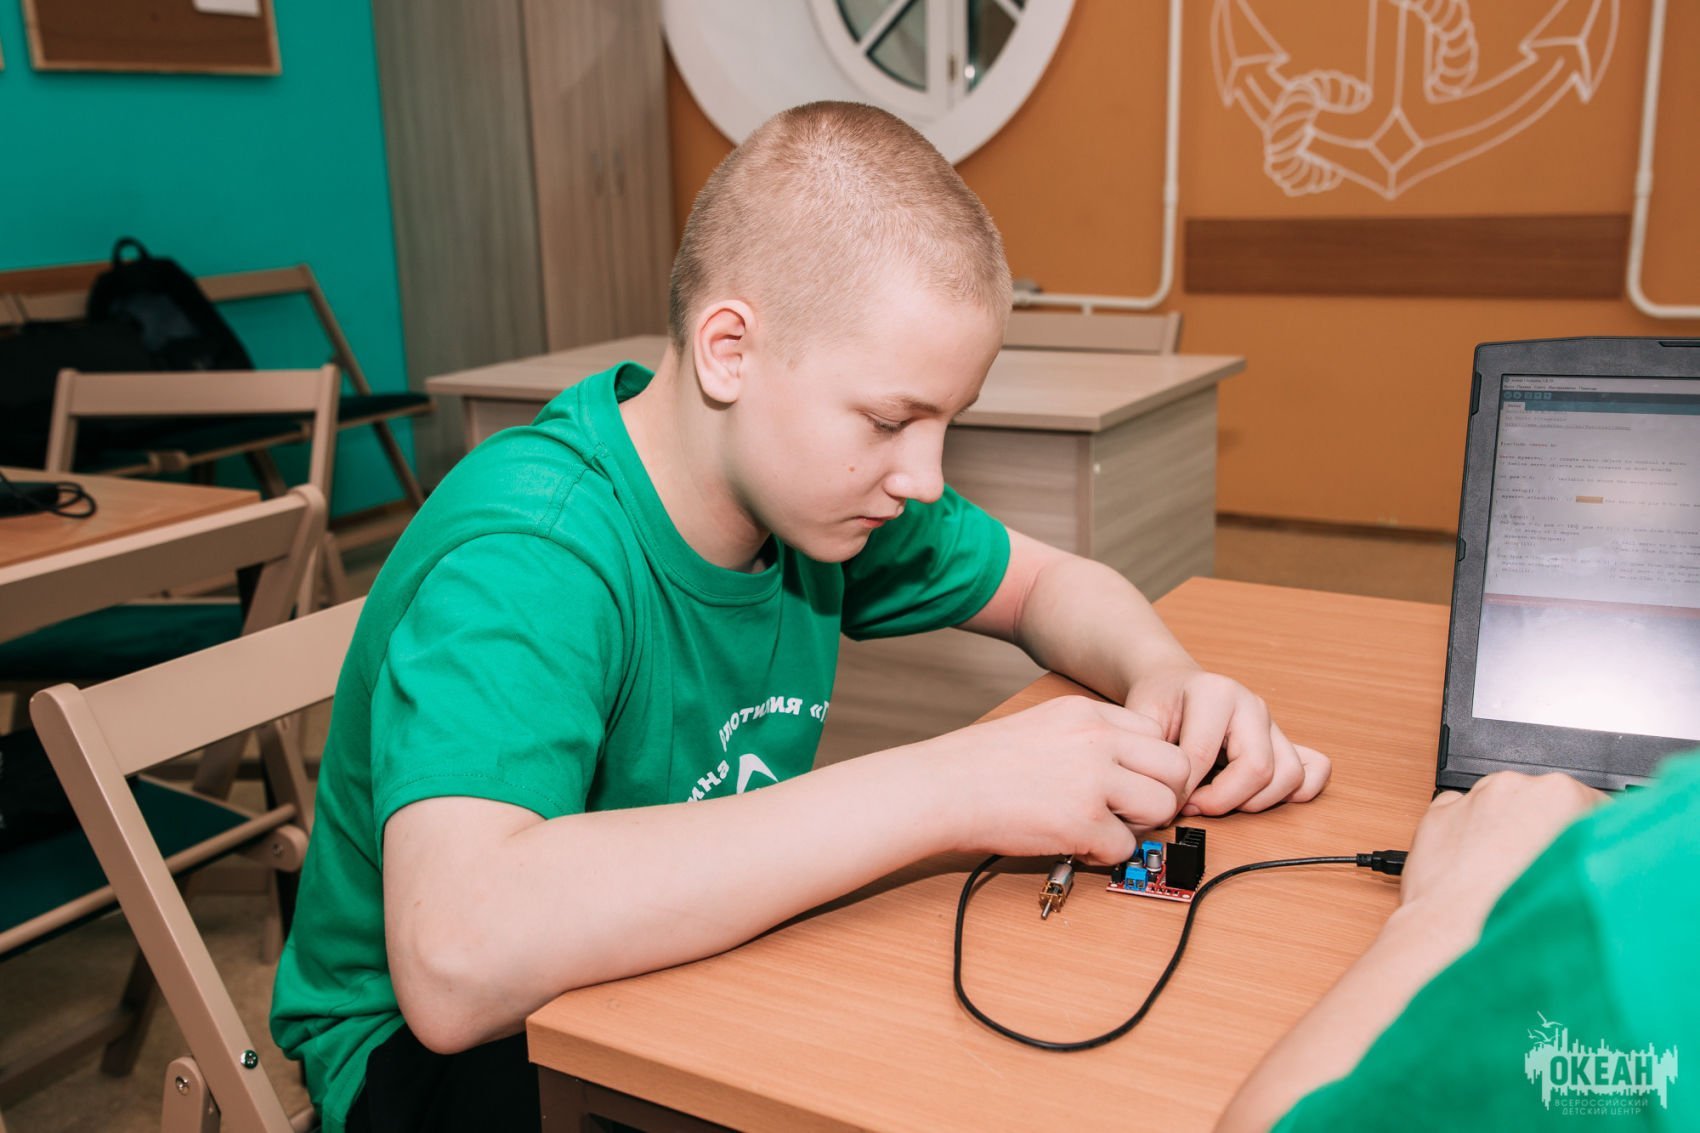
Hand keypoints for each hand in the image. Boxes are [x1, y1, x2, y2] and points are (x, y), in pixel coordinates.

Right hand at [927, 695, 1191, 864]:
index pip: (1156, 734)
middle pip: (1176, 768)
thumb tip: (1122, 771)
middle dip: (1163, 795)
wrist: (943, 787)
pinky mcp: (1083, 822)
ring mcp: (1093, 780)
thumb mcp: (1041, 724)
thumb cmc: (978, 762)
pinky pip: (1124, 847)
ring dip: (1139, 826)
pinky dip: (1104, 854)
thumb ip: (1085, 739)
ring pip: (1162, 808)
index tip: (1132, 782)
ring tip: (1104, 829)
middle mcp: (1097, 740)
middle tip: (1136, 812)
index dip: (1150, 764)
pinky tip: (1075, 845)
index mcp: (1086, 713)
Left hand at [1125, 666, 1329, 815]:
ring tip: (1220, 800)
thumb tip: (1162, 795)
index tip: (1169, 801)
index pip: (1204, 756)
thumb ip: (1149, 751)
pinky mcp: (1287, 740)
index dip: (1184, 790)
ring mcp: (1274, 723)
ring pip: (1289, 776)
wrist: (1175, 683)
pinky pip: (1314, 770)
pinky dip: (1295, 793)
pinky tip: (1259, 796)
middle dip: (1223, 801)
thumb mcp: (1141, 717)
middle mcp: (1253, 705)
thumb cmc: (1160, 700)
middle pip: (1258, 769)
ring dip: (1255, 802)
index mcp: (1216, 693)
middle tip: (1194, 805)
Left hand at [1400, 771, 1603, 925]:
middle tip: (1547, 873)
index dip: (1593, 836)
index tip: (1589, 854)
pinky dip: (1467, 837)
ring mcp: (1471, 799)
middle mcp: (1513, 787)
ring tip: (1507, 878)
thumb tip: (1596, 860)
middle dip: (1545, 833)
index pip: (1591, 805)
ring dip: (1505, 834)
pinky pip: (1460, 818)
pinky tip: (1474, 870)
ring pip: (1499, 809)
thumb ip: (1593, 858)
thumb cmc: (1522, 916)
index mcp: (1559, 796)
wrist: (1457, 934)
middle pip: (1540, 805)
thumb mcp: (1585, 885)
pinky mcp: (1437, 815)